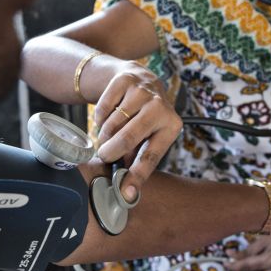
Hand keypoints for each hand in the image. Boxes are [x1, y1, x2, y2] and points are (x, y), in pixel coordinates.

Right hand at [92, 62, 182, 202]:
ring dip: (105, 135)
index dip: (136, 176)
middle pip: (127, 138)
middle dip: (110, 152)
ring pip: (112, 125)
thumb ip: (138, 160)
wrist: (140, 77)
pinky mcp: (124, 80)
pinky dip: (100, 118)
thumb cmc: (144, 116)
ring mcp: (142, 91)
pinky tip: (107, 116)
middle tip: (104, 156)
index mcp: (171, 126)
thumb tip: (125, 191)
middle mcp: (160, 107)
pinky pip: (102, 109)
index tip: (125, 193)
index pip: (151, 156)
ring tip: (109, 134)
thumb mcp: (149, 137)